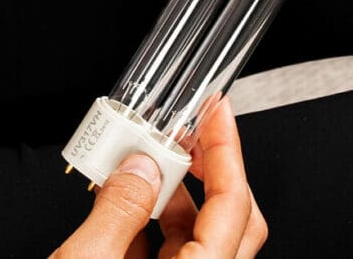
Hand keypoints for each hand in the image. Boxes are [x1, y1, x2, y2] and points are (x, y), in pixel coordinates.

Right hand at [51, 98, 265, 258]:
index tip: (218, 108)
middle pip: (230, 214)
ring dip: (172, 196)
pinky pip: (169, 257)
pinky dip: (150, 228)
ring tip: (142, 165)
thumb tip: (138, 165)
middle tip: (188, 130)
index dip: (227, 146)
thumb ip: (118, 208)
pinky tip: (122, 206)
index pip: (234, 200)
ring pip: (197, 235)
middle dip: (207, 166)